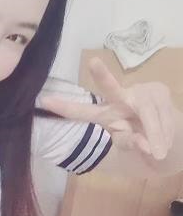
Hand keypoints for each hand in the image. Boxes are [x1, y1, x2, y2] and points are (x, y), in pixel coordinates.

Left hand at [36, 57, 175, 159]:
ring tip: (157, 152)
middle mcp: (119, 99)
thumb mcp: (130, 145)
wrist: (170, 134)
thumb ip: (132, 143)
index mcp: (104, 114)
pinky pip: (161, 115)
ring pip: (146, 112)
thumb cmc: (140, 139)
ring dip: (154, 134)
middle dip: (102, 75)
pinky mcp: (159, 90)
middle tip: (93, 63)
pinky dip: (164, 133)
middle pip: (110, 87)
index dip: (64, 107)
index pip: (82, 111)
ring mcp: (140, 93)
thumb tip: (144, 143)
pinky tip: (163, 142)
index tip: (44, 101)